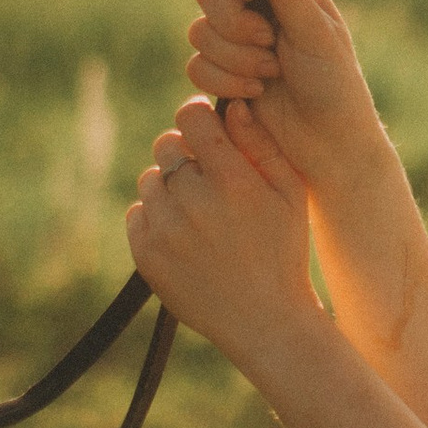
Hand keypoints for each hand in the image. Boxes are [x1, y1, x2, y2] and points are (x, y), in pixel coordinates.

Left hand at [127, 94, 320, 371]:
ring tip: (199, 214)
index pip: (191, 118)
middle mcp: (194, 202)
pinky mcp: (146, 255)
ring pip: (151, 180)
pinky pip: (137, 213)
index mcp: (233, 181)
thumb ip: (261, 144)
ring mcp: (166, 230)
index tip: (207, 129)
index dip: (198, 117)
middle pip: (167, 146)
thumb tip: (231, 105)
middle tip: (208, 179)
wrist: (264, 321)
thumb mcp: (290, 194)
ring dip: (170, 187)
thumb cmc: (284, 251)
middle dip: (185, 154)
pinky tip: (185, 235)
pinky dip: (156, 218)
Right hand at [185, 0, 391, 200]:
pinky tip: (254, 95)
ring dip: (234, 58)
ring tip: (270, 75)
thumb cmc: (335, 85)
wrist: (328, 146)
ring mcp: (234, 43)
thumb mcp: (317, 34)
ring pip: (198, 32)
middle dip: (233, 24)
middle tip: (269, 44)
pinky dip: (223, 82)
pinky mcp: (221, 76)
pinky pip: (196, 67)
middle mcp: (255, 9)